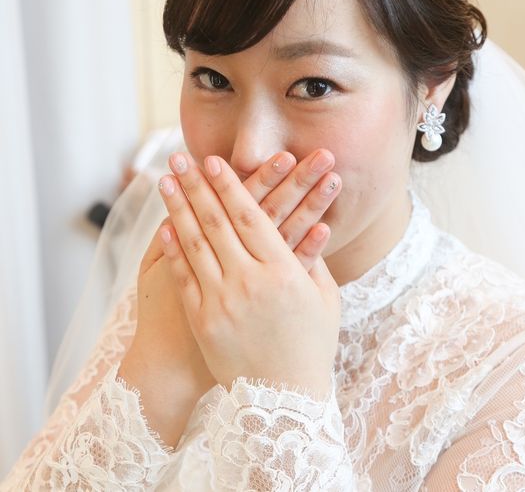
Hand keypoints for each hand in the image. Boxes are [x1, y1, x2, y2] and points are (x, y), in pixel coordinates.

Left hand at [159, 152, 341, 396]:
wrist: (283, 401)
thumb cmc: (310, 348)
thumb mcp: (325, 300)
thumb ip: (313, 261)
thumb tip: (310, 228)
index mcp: (283, 271)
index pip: (251, 216)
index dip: (230, 185)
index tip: (213, 160)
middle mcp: (249, 280)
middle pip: (217, 222)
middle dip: (197, 185)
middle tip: (180, 158)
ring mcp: (222, 301)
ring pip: (195, 243)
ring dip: (178, 208)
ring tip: (165, 181)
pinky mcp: (203, 321)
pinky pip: (185, 277)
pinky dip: (173, 249)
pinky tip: (165, 226)